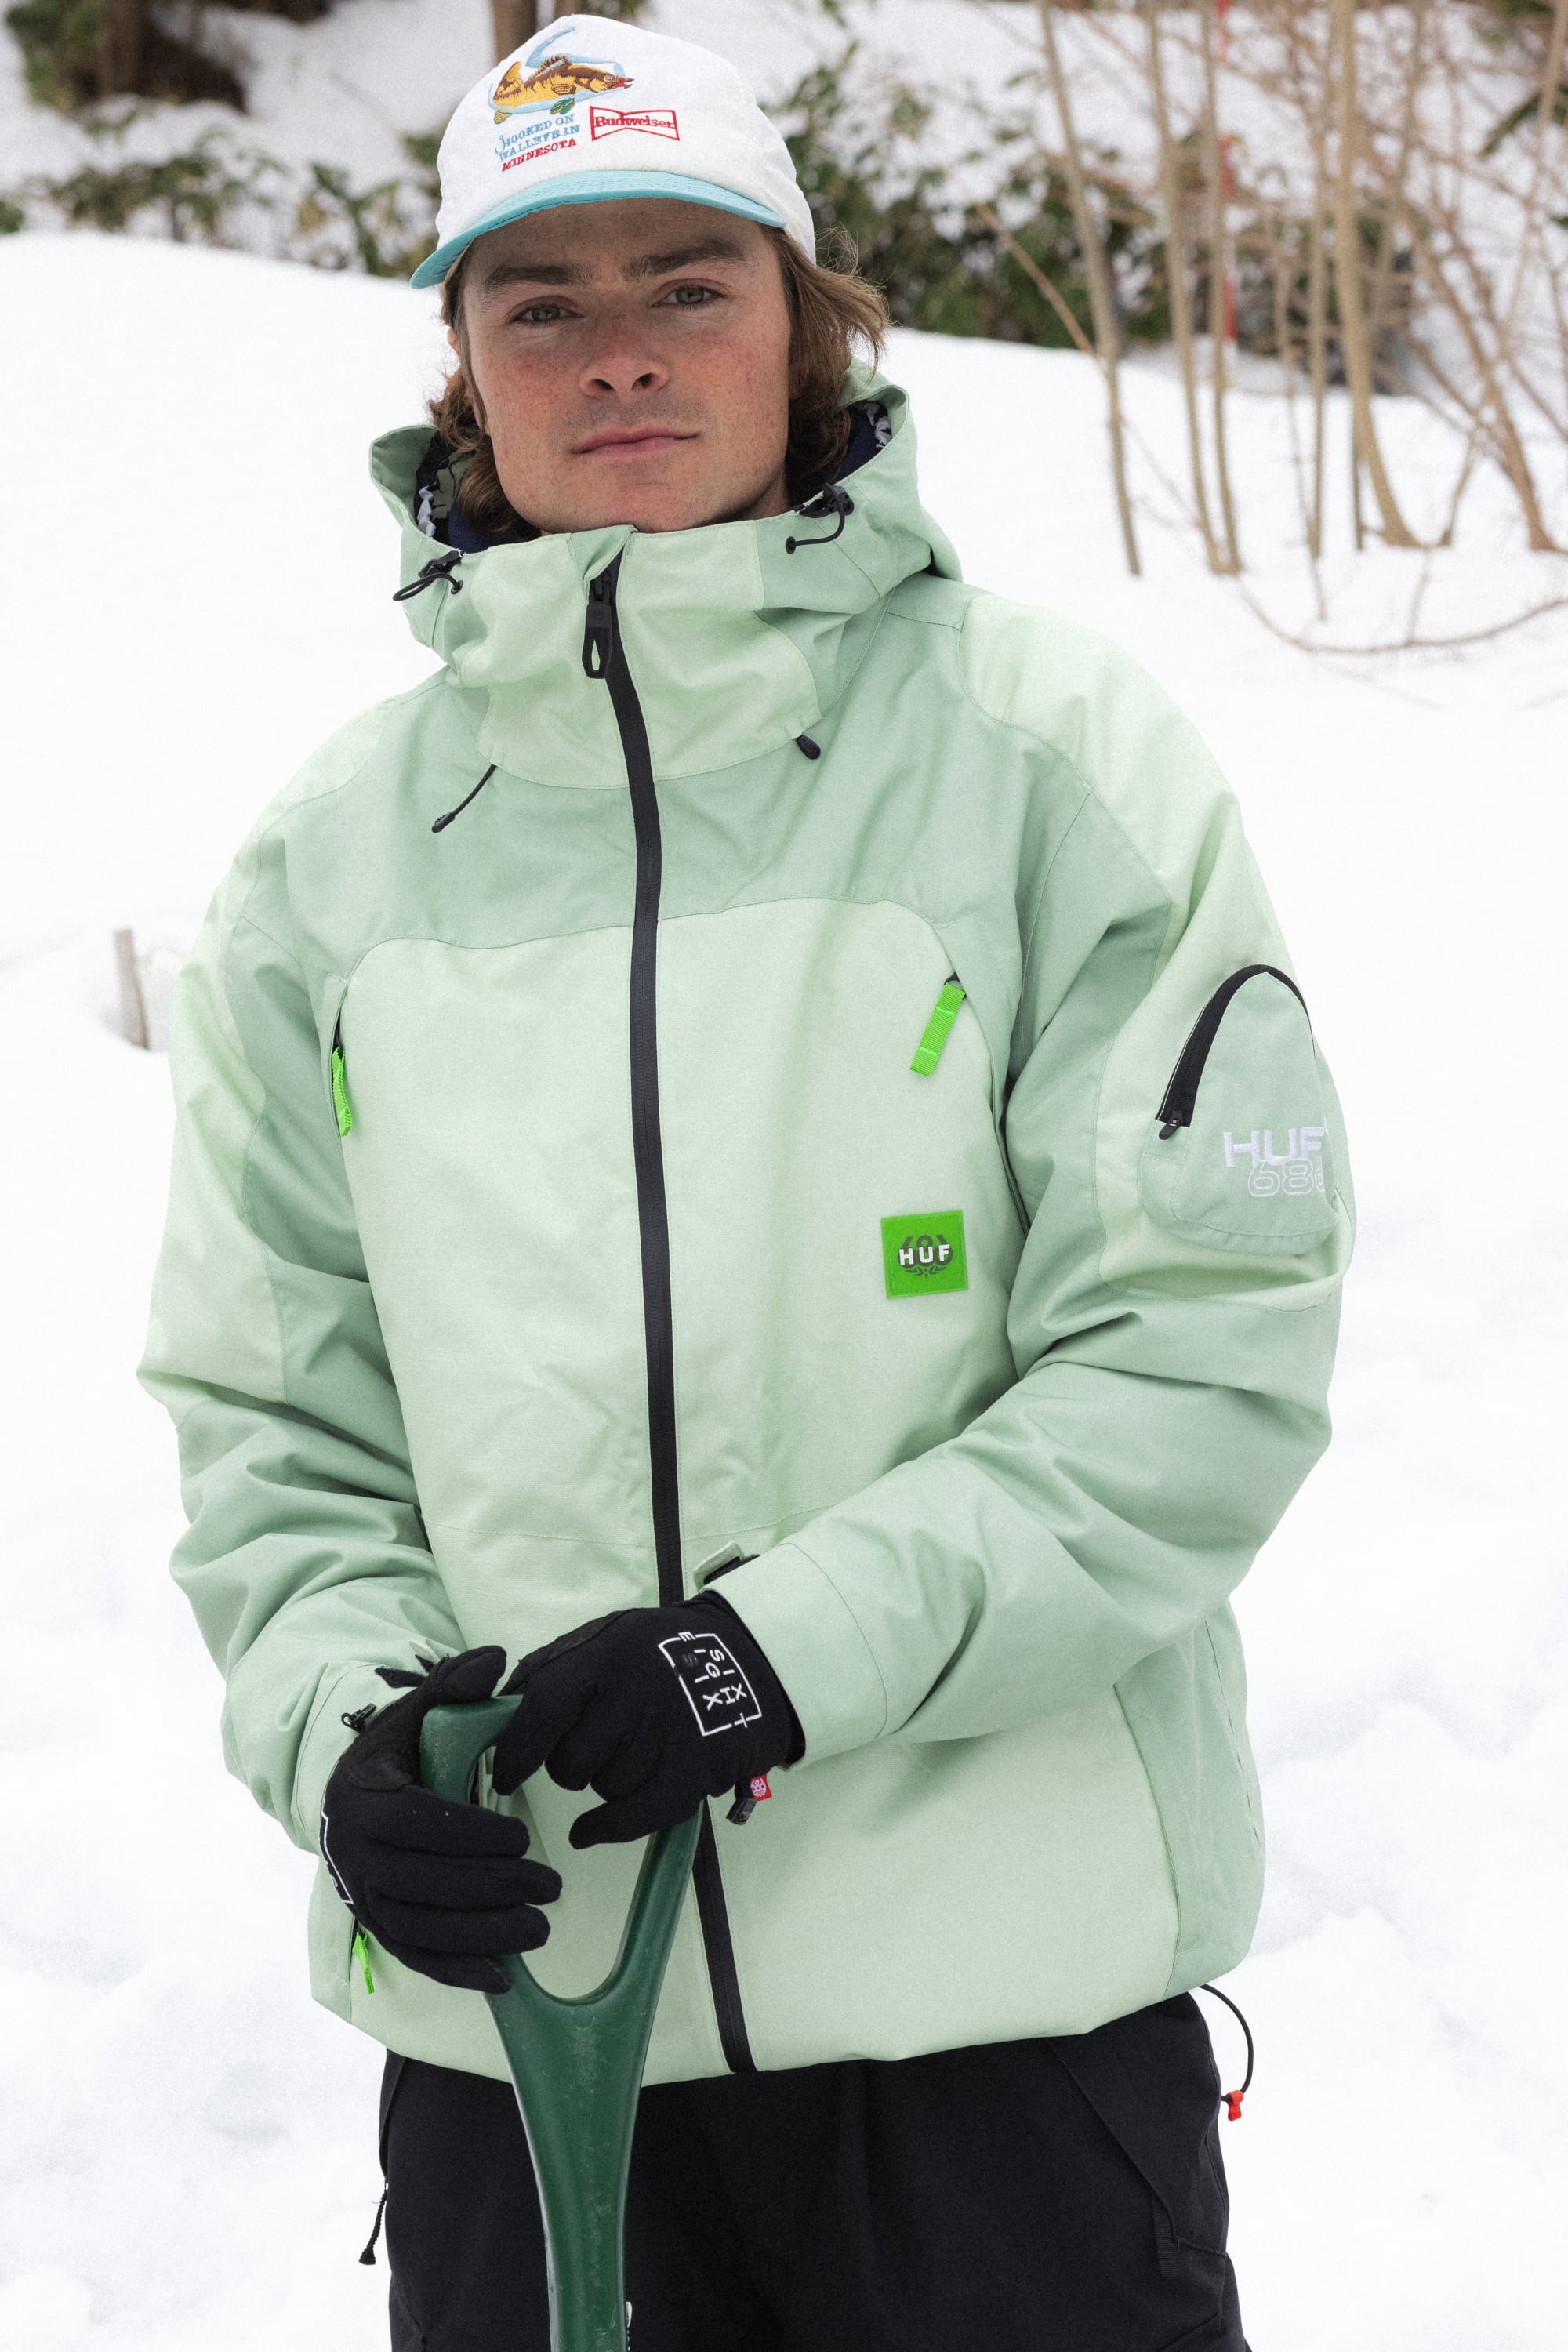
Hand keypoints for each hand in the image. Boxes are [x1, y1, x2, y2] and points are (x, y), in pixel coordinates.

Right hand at [320, 1646, 561, 1994]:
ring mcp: (362, 1896)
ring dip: (483, 1935)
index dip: (470, 1834)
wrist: (352, 1799)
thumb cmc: (399, 1753)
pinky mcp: (376, 1926)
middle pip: (424, 1882)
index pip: (416, 1823)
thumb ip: (456, 1684)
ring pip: (421, 1927)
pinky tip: (504, 1979)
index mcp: (364, 1796)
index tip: (524, 1835)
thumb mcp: (419, 1711)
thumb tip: (497, 1658)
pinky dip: (456, 1972)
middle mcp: (354, 1853)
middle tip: (551, 1886)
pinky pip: (414, 1957)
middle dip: (493, 1888)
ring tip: (542, 1929)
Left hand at [490, 1598, 801, 1848]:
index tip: (506, 1771)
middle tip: (595, 1748)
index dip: (517, 1747)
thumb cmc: (662, 1652)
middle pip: (569, 1762)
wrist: (750, 1660)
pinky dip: (607, 1828)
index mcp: (605, 1654)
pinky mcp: (694, 1768)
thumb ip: (553, 1667)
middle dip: (571, 1766)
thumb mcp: (608, 1637)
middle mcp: (633, 1691)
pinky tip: (586, 1831)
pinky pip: (635, 1814)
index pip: (542, 1705)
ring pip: (604, 1788)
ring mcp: (666, 1731)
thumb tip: (497, 1705)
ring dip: (608, 1782)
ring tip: (635, 1752)